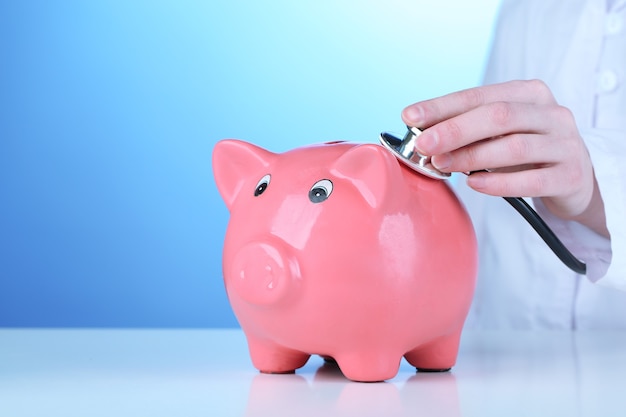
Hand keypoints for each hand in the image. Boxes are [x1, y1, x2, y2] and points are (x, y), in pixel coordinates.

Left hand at [402, 79, 607, 236]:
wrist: (574, 179)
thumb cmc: (526, 152)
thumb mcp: (500, 134)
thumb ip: (468, 130)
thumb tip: (420, 134)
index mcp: (530, 94)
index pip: (480, 95)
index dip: (443, 106)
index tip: (410, 116)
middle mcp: (552, 113)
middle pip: (498, 115)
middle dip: (455, 129)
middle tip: (423, 144)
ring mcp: (565, 144)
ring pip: (514, 147)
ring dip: (471, 157)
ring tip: (442, 165)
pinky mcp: (570, 176)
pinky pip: (532, 180)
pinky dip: (498, 183)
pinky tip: (474, 184)